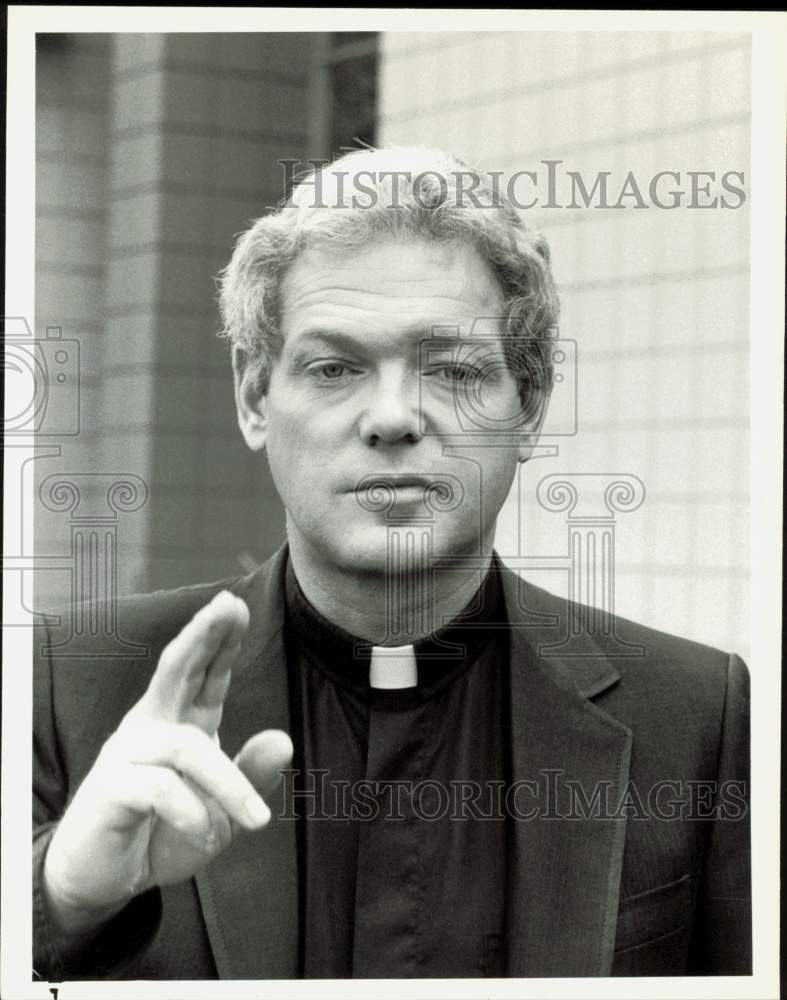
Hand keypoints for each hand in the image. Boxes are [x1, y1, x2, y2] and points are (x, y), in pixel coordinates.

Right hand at [42, 590, 292, 935]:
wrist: (105, 879)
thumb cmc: (164, 834)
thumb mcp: (221, 810)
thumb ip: (249, 775)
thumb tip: (283, 740)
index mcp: (181, 723)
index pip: (203, 673)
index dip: (219, 640)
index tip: (235, 606)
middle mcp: (153, 727)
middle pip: (176, 671)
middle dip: (203, 636)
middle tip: (228, 606)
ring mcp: (128, 754)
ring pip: (186, 747)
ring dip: (227, 784)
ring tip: (255, 820)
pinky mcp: (110, 787)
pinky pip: (158, 787)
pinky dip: (189, 811)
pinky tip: (203, 831)